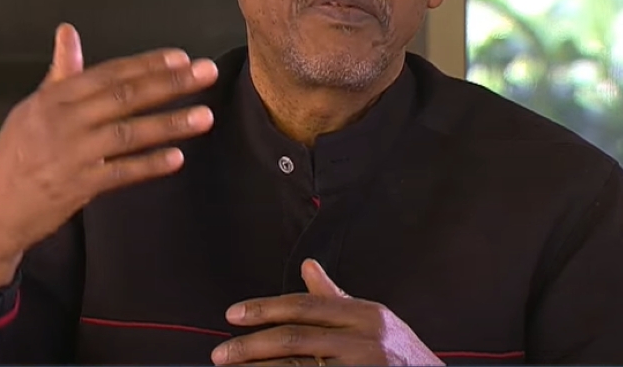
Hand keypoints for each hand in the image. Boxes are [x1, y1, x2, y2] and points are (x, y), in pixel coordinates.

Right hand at [0, 23, 217, 288]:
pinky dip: (149, 165)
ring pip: (129, 133)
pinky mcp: (79, 186)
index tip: (181, 57)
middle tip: (207, 72)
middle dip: (169, 83)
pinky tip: (177, 159)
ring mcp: (73, 154)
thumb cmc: (14, 155)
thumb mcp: (31, 109)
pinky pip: (121, 172)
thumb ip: (60, 74)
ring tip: (205, 116)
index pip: (108, 74)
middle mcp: (64, 120)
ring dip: (170, 124)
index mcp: (54, 97)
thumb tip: (67, 32)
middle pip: (125, 97)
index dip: (146, 64)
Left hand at [211, 260, 442, 365]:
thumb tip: (308, 267)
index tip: (233, 314)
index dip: (265, 309)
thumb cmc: (401, 355)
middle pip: (295, 338)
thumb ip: (335, 296)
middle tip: (221, 353)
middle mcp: (364, 339)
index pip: (304, 306)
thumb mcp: (373, 319)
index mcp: (364, 313)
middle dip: (251, 345)